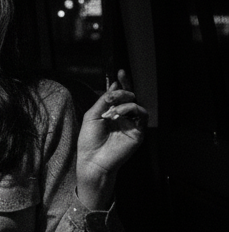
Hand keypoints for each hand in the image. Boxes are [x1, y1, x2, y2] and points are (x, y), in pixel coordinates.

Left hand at [76, 70, 147, 208]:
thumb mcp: (93, 115)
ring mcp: (132, 125)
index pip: (120, 96)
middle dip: (124, 88)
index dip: (122, 83)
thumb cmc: (89, 140)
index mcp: (112, 113)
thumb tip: (114, 86)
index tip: (120, 72)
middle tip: (116, 89)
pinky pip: (141, 114)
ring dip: (125, 100)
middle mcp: (123, 118)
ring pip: (136, 104)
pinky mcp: (138, 132)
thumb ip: (103, 100)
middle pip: (131, 97)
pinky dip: (131, 109)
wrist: (93, 160)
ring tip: (113, 108)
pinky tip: (118, 113)